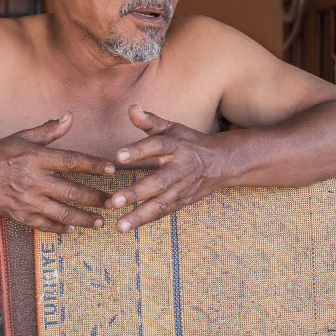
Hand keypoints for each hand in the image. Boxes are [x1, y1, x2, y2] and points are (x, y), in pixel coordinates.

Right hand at [0, 112, 114, 232]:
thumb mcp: (23, 137)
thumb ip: (49, 130)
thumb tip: (70, 116)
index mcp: (35, 158)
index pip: (72, 161)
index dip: (94, 165)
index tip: (112, 169)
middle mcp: (33, 180)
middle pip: (72, 192)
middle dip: (96, 198)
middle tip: (113, 201)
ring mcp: (26, 201)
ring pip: (62, 213)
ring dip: (84, 219)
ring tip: (100, 221)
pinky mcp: (19, 215)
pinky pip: (44, 225)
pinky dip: (60, 228)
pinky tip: (73, 229)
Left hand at [107, 105, 226, 232]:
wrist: (221, 162)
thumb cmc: (188, 142)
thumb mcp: (171, 128)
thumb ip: (149, 121)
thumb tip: (131, 108)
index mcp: (176, 145)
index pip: (156, 146)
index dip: (138, 151)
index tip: (118, 156)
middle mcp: (180, 168)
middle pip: (158, 182)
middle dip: (136, 193)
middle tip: (114, 201)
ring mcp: (182, 188)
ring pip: (161, 203)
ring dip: (139, 215)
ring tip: (119, 225)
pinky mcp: (182, 201)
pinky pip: (163, 212)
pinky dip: (145, 220)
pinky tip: (127, 227)